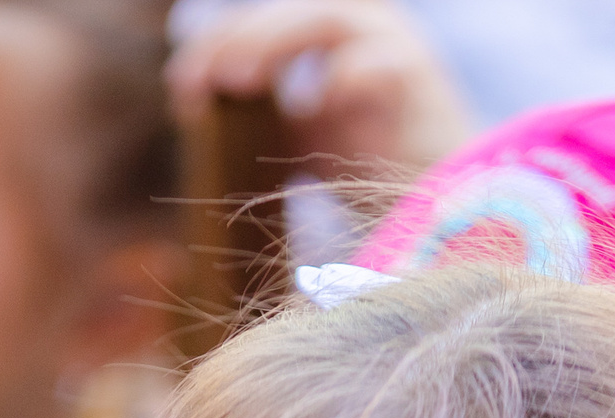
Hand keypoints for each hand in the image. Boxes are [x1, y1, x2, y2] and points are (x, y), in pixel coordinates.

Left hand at [167, 0, 471, 176]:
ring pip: (329, 18)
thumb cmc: (365, 163)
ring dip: (276, 41)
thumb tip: (191, 102)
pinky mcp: (418, 77)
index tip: (181, 90)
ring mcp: (393, 44)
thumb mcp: (298, 133)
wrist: (432, 202)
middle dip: (237, 39)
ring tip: (239, 80)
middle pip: (289, 10)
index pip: (262, 19)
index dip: (217, 45)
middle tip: (199, 80)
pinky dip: (342, 78)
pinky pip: (377, 64)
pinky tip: (314, 106)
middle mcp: (360, 26)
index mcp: (327, 32)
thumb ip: (259, 110)